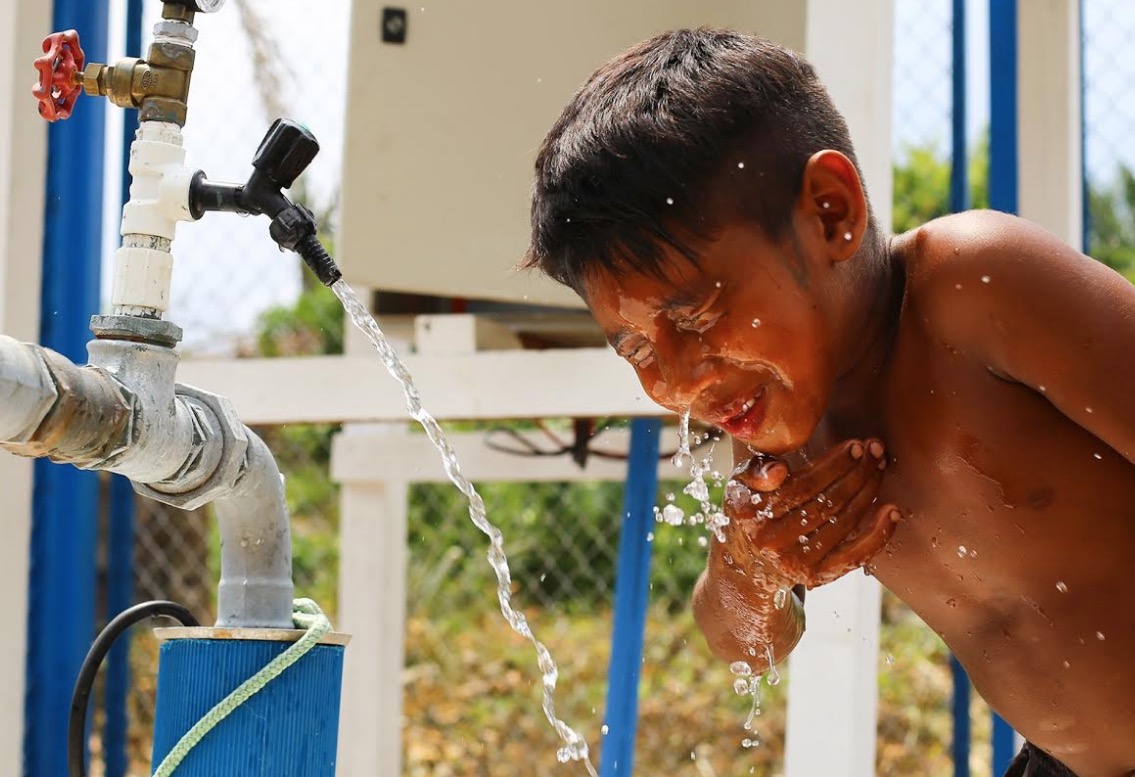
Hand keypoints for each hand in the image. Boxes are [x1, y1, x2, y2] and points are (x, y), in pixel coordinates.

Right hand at [718, 439, 900, 588]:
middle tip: (874, 449)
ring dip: (868, 491)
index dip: (833, 465)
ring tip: (879, 466)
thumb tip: (779, 470)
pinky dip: (878, 533)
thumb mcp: (741, 485)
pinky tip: (893, 510)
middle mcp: (770, 541)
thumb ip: (756, 469)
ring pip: (843, 522)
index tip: (854, 446)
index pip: (800, 485)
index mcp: (748, 512)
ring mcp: (795, 562)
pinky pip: (855, 555)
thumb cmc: (752, 510)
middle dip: (857, 472)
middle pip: (826, 501)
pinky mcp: (816, 576)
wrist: (749, 564)